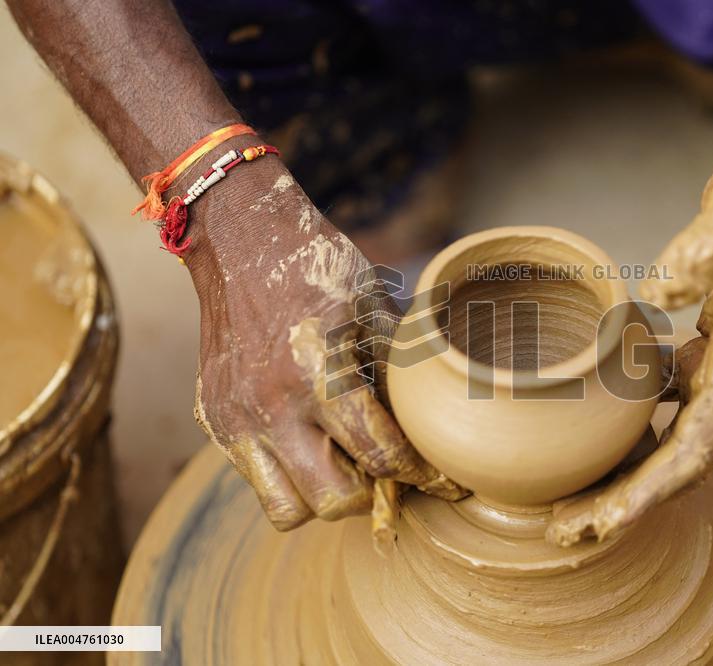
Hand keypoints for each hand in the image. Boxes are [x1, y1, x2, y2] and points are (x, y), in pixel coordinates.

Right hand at [180, 151, 462, 530]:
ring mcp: (236, 419)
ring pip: (287, 509)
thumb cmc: (319, 269)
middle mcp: (272, 406)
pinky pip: (256, 480)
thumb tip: (440, 422)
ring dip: (322, 496)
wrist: (240, 242)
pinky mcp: (214, 422)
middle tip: (388, 471)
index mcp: (319, 373)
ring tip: (343, 463)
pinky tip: (309, 442)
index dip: (423, 475)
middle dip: (372, 494)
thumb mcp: (377, 308)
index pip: (380, 455)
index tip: (445, 481)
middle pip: (333, 502)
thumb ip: (403, 370)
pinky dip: (288, 476)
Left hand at [548, 143, 712, 545]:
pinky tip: (595, 445)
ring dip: (626, 480)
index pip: (696, 448)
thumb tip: (657, 296)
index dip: (649, 492)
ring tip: (570, 507)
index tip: (601, 524)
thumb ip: (702, 249)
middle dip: (625, 505)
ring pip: (673, 446)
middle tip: (562, 534)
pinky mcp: (709, 359)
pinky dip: (635, 437)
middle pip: (680, 466)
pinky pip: (669, 414)